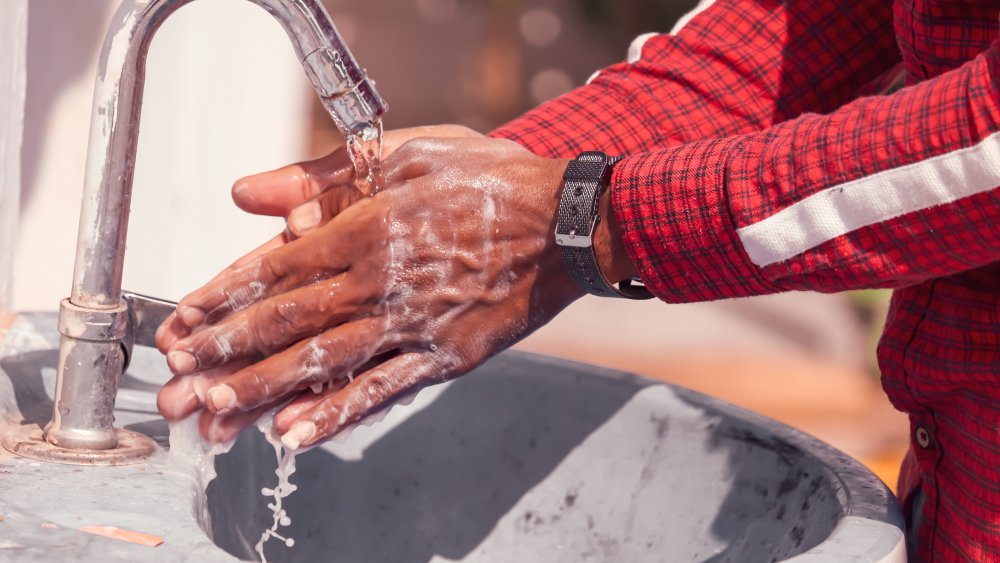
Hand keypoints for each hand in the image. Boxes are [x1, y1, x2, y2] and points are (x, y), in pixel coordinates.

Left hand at [157, 137, 585, 446]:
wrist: (566, 223)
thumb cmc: (488, 181)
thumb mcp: (407, 152)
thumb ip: (325, 172)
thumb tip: (250, 192)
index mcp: (368, 228)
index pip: (276, 268)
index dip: (223, 297)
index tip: (183, 321)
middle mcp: (382, 282)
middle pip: (289, 323)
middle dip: (226, 353)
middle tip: (179, 379)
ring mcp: (415, 326)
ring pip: (326, 363)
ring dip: (266, 390)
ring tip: (216, 415)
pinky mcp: (446, 357)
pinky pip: (384, 391)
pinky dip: (339, 414)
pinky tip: (297, 437)